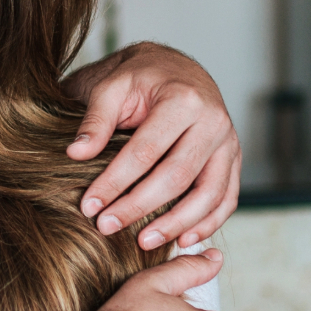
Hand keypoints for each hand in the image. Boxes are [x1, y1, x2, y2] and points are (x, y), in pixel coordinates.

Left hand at [63, 43, 241, 249]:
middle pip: (177, 176)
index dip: (115, 182)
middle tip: (107, 226)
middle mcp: (213, 121)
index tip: (89, 205)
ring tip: (144, 242)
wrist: (175, 68)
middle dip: (139, 206)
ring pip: (208, 194)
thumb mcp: (112, 87)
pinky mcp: (234, 159)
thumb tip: (76, 153)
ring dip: (177, 224)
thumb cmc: (140, 78)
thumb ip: (96, 119)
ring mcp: (228, 142)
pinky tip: (183, 240)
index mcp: (183, 100)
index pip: (145, 151)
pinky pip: (227, 198)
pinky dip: (208, 223)